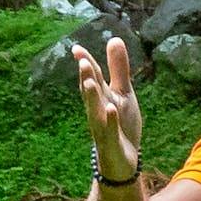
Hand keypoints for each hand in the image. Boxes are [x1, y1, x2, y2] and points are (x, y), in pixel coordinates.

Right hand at [74, 35, 149, 186]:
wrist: (122, 161)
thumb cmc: (120, 125)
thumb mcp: (123, 94)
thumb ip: (118, 69)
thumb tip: (114, 39)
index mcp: (101, 97)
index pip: (92, 78)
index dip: (86, 63)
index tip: (76, 48)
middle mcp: (98, 111)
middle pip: (91, 92)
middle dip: (86, 77)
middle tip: (81, 60)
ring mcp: (103, 128)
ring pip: (95, 111)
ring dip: (91, 97)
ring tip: (90, 82)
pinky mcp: (112, 143)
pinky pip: (110, 131)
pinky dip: (110, 120)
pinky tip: (111, 108)